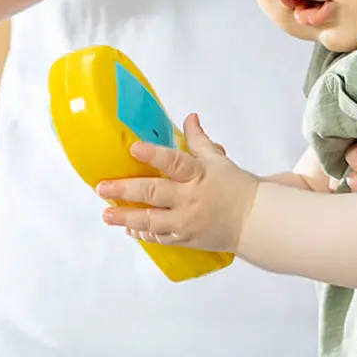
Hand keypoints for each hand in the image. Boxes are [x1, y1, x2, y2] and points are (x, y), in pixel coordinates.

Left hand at [97, 115, 257, 252]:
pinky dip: (144, 234)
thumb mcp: (217, 160)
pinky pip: (161, 238)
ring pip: (152, 221)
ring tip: (107, 214)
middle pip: (154, 193)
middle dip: (125, 189)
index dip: (153, 154)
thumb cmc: (236, 187)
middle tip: (102, 188)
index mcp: (199, 174)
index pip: (174, 162)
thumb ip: (199, 140)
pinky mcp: (186, 239)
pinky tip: (129, 229)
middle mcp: (190, 198)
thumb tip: (190, 118)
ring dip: (127, 217)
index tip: (133, 148)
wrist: (254, 220)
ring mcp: (187, 221)